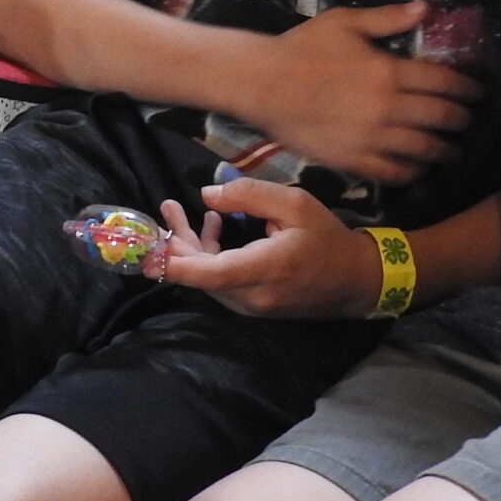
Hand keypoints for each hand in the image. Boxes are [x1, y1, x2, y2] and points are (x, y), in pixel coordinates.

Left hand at [148, 179, 386, 318]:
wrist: (355, 280)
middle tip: (166, 207)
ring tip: (179, 212)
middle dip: (176, 243)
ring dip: (190, 247)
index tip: (146, 256)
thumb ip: (249, 195)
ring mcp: (252, 306)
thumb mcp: (294, 204)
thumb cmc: (326, 238)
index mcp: (264, 269)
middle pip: (201, 274)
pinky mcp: (253, 305)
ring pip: (208, 278)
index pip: (209, 274)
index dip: (174, 265)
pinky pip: (222, 282)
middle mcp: (252, 296)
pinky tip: (214, 227)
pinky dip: (209, 257)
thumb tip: (207, 195)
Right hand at [248, 1, 480, 183]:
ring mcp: (372, 138)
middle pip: (441, 118)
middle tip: (468, 120)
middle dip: (462, 119)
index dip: (468, 89)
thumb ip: (389, 17)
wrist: (263, 84)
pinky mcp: (354, 160)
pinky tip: (418, 167)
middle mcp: (388, 109)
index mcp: (389, 72)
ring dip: (445, 150)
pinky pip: (395, 173)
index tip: (477, 92)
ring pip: (424, 150)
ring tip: (452, 149)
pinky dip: (413, 172)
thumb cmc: (303, 48)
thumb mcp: (345, 22)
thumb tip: (428, 9)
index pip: (445, 84)